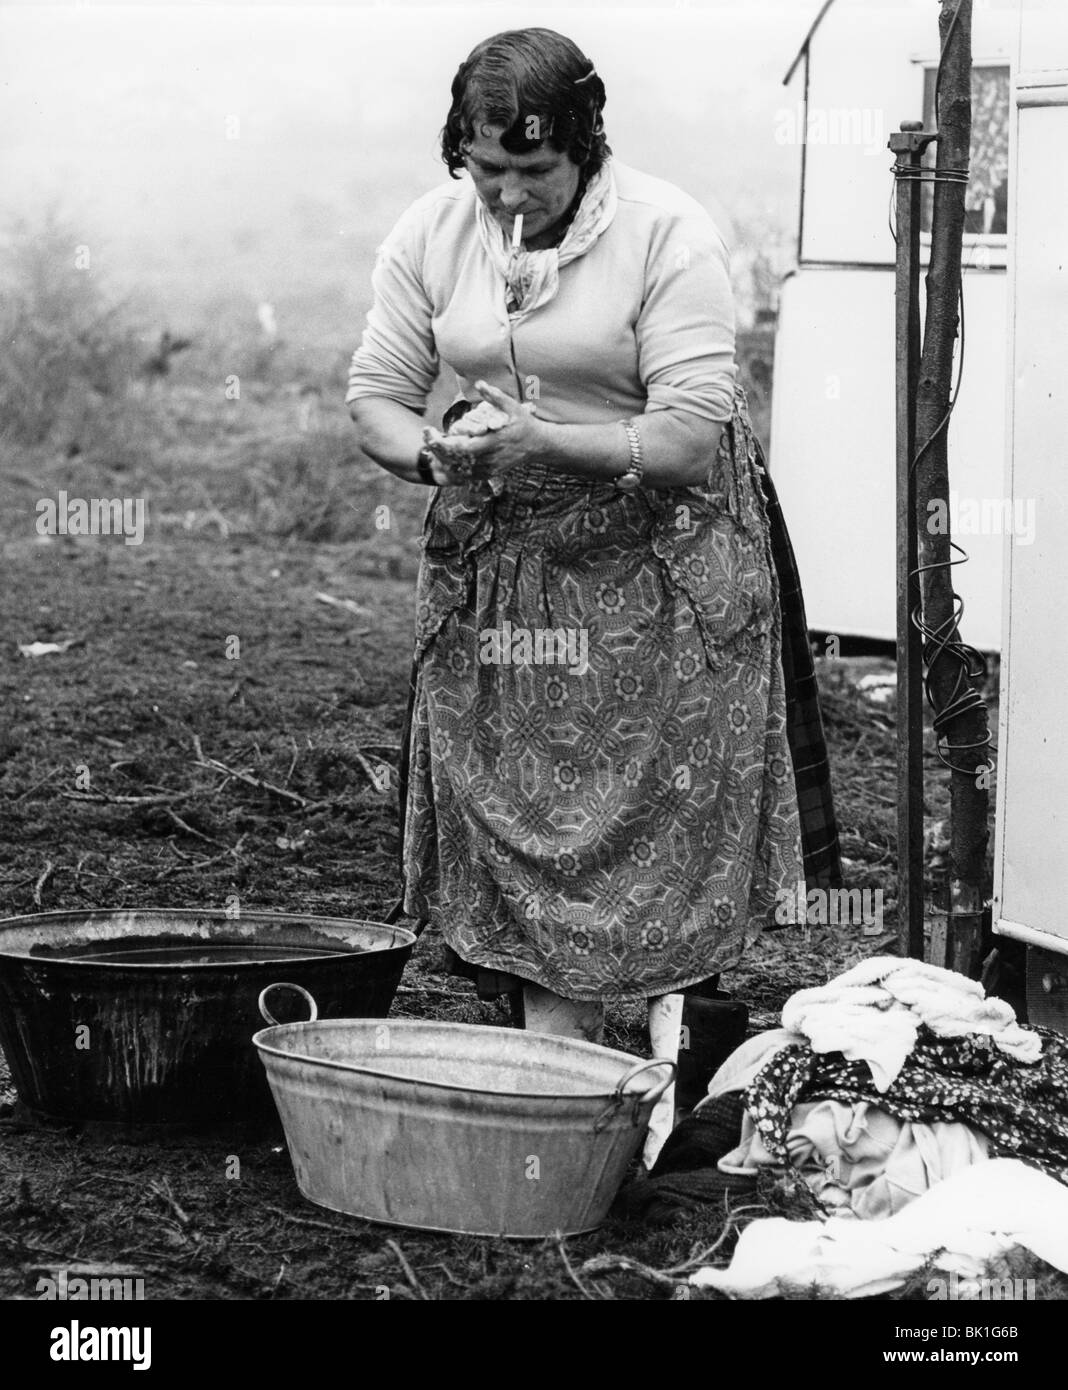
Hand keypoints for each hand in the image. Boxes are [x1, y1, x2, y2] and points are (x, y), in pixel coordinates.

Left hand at [421, 381, 542, 483]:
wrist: (539, 445)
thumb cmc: (525, 424)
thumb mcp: (513, 407)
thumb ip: (495, 396)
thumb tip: (480, 383)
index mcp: (491, 443)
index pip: (458, 448)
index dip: (440, 442)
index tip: (429, 431)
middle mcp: (488, 460)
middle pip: (453, 460)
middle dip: (436, 449)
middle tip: (427, 435)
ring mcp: (488, 469)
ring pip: (457, 470)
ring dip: (441, 459)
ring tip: (432, 445)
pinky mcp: (488, 473)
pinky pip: (465, 475)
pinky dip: (451, 467)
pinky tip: (444, 457)